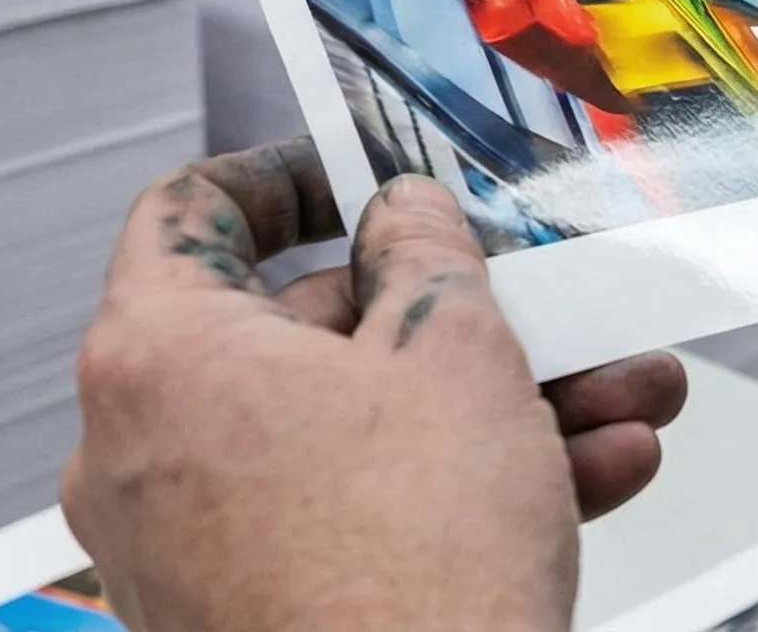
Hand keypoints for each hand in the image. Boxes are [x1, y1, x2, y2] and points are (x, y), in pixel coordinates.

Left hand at [61, 140, 687, 631]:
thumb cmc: (406, 574)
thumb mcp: (454, 352)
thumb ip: (429, 252)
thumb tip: (408, 217)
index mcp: (159, 356)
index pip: (191, 213)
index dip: (284, 172)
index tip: (356, 170)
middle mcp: (143, 450)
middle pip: (305, 332)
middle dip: (454, 316)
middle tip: (544, 304)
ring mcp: (188, 546)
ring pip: (353, 432)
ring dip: (493, 405)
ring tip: (615, 399)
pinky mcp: (242, 614)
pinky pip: (354, 514)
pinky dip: (455, 489)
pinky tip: (590, 475)